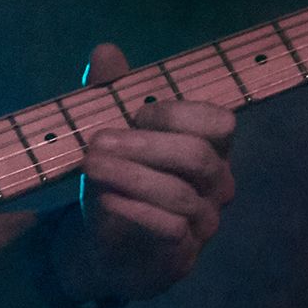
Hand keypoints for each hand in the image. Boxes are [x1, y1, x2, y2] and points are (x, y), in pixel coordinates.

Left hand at [72, 41, 236, 301]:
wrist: (99, 246)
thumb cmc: (114, 181)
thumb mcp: (108, 134)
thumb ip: (110, 93)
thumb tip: (105, 52)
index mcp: (209, 148)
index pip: (218, 123)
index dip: (175, 114)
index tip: (131, 115)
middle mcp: (216, 184)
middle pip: (197, 157)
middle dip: (143, 146)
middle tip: (97, 142)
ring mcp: (203, 222)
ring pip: (180, 196)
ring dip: (130, 177)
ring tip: (90, 167)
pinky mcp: (181, 255)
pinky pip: (168, 230)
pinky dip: (134, 212)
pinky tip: (105, 201)